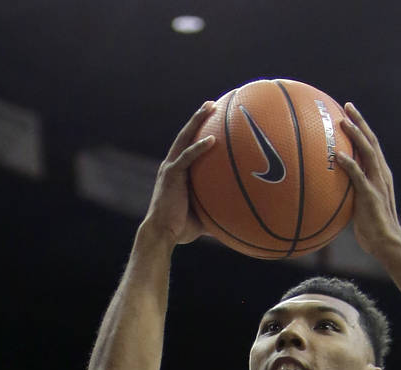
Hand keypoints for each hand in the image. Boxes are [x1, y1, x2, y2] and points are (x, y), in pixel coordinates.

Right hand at [142, 101, 215, 245]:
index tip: (212, 121)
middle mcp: (172, 166)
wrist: (161, 235)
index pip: (188, 148)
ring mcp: (170, 169)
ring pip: (184, 139)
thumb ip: (217, 211)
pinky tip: (213, 140)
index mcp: (177, 173)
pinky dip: (199, 148)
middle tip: (212, 104)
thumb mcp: (203, 218)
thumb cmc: (180, 230)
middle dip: (198, 119)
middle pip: (186, 136)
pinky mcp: (171, 175)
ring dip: (197, 121)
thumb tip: (239, 218)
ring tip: (211, 106)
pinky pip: (187, 158)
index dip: (198, 133)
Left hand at [337, 102, 400, 256]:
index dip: (362, 128)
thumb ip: (352, 194)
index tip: (350, 114)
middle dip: (359, 122)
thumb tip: (334, 191)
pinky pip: (358, 176)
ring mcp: (377, 183)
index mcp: (381, 174)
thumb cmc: (373, 229)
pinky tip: (337, 155)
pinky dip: (349, 164)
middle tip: (347, 106)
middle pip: (371, 141)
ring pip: (368, 152)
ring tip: (343, 122)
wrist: (387, 243)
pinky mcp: (370, 195)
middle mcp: (381, 174)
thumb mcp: (361, 207)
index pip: (371, 146)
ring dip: (355, 136)